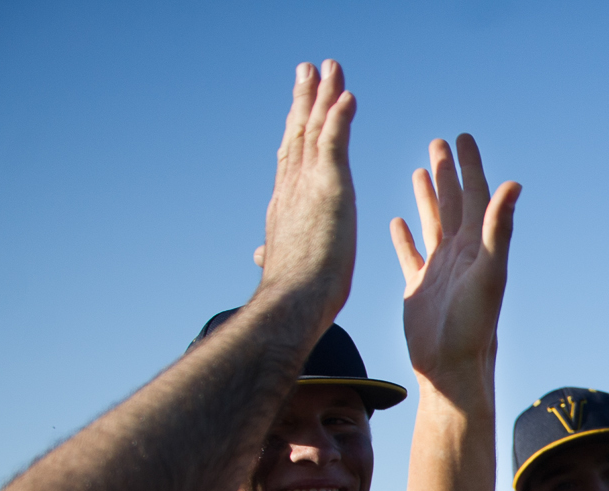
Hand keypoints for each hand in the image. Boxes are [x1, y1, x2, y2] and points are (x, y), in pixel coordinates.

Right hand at [255, 61, 356, 323]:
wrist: (291, 304)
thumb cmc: (291, 297)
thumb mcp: (282, 265)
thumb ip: (272, 251)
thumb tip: (259, 253)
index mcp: (287, 204)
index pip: (292, 158)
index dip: (296, 129)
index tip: (299, 106)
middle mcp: (293, 188)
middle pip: (299, 133)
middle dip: (305, 100)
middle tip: (310, 69)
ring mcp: (309, 186)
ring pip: (316, 130)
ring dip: (323, 96)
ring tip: (331, 68)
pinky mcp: (329, 190)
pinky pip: (335, 145)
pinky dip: (340, 119)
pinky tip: (349, 96)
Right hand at [391, 134, 519, 386]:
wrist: (452, 370)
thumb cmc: (474, 327)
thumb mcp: (489, 272)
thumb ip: (499, 228)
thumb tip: (514, 184)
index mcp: (478, 248)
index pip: (475, 197)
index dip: (470, 166)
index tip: (462, 136)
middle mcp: (460, 256)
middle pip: (454, 204)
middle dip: (448, 172)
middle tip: (440, 141)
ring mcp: (439, 272)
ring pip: (433, 224)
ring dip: (428, 197)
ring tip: (422, 169)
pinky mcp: (418, 289)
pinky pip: (410, 254)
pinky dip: (404, 237)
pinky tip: (397, 221)